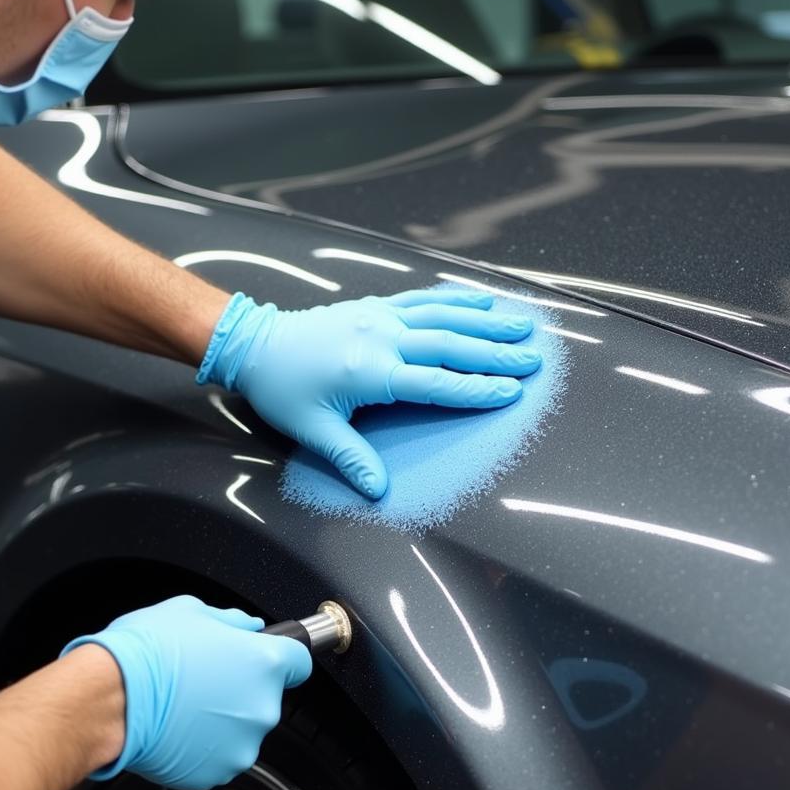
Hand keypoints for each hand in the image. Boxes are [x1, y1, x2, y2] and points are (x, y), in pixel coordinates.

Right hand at [61, 596, 311, 789]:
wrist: (110, 700)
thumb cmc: (147, 653)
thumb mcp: (191, 612)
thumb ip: (231, 621)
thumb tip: (247, 627)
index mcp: (265, 664)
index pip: (299, 661)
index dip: (281, 656)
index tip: (265, 658)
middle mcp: (262, 708)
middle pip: (265, 696)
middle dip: (241, 688)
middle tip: (205, 677)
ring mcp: (241, 745)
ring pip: (242, 729)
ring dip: (223, 720)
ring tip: (185, 704)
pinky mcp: (216, 773)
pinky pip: (218, 755)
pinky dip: (203, 746)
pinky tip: (177, 726)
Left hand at [197, 287, 540, 497]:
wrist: (257, 344)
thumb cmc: (283, 390)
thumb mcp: (314, 431)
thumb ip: (351, 458)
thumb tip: (377, 490)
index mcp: (371, 372)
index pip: (436, 382)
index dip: (475, 388)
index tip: (510, 392)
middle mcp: (382, 338)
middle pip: (450, 345)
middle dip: (494, 353)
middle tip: (532, 358)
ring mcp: (380, 318)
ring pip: (443, 316)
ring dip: (484, 320)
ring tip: (522, 324)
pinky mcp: (375, 307)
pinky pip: (422, 299)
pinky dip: (454, 299)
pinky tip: (480, 300)